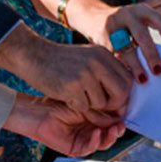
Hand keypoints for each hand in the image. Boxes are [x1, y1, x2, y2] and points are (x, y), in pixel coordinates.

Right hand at [0, 24, 132, 113]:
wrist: (33, 54)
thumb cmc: (59, 60)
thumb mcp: (88, 57)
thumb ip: (105, 71)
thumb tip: (124, 94)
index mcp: (104, 54)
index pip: (127, 79)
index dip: (124, 95)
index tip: (115, 102)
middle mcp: (98, 62)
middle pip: (121, 92)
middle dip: (114, 105)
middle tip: (102, 107)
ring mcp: (85, 74)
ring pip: (102, 103)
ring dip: (91, 105)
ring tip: (77, 95)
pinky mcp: (72, 86)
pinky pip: (84, 107)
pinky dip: (77, 106)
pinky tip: (67, 95)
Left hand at [4, 93, 124, 157]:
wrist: (39, 113)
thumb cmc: (57, 104)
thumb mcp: (85, 106)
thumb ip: (100, 113)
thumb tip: (118, 117)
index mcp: (93, 120)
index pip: (111, 123)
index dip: (119, 121)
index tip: (125, 116)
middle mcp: (90, 131)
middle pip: (109, 134)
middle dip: (116, 130)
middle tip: (121, 125)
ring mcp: (83, 140)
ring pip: (102, 143)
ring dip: (109, 137)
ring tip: (112, 129)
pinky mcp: (75, 149)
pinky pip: (89, 148)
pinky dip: (95, 141)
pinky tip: (97, 133)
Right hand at [66, 0, 160, 81]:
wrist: (92, 15)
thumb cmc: (124, 24)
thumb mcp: (138, 20)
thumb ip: (150, 33)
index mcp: (142, 10)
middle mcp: (128, 14)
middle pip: (142, 35)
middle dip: (151, 55)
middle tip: (159, 71)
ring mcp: (113, 24)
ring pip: (126, 47)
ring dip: (135, 65)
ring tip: (142, 80)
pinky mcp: (101, 36)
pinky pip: (113, 55)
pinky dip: (121, 67)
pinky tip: (126, 78)